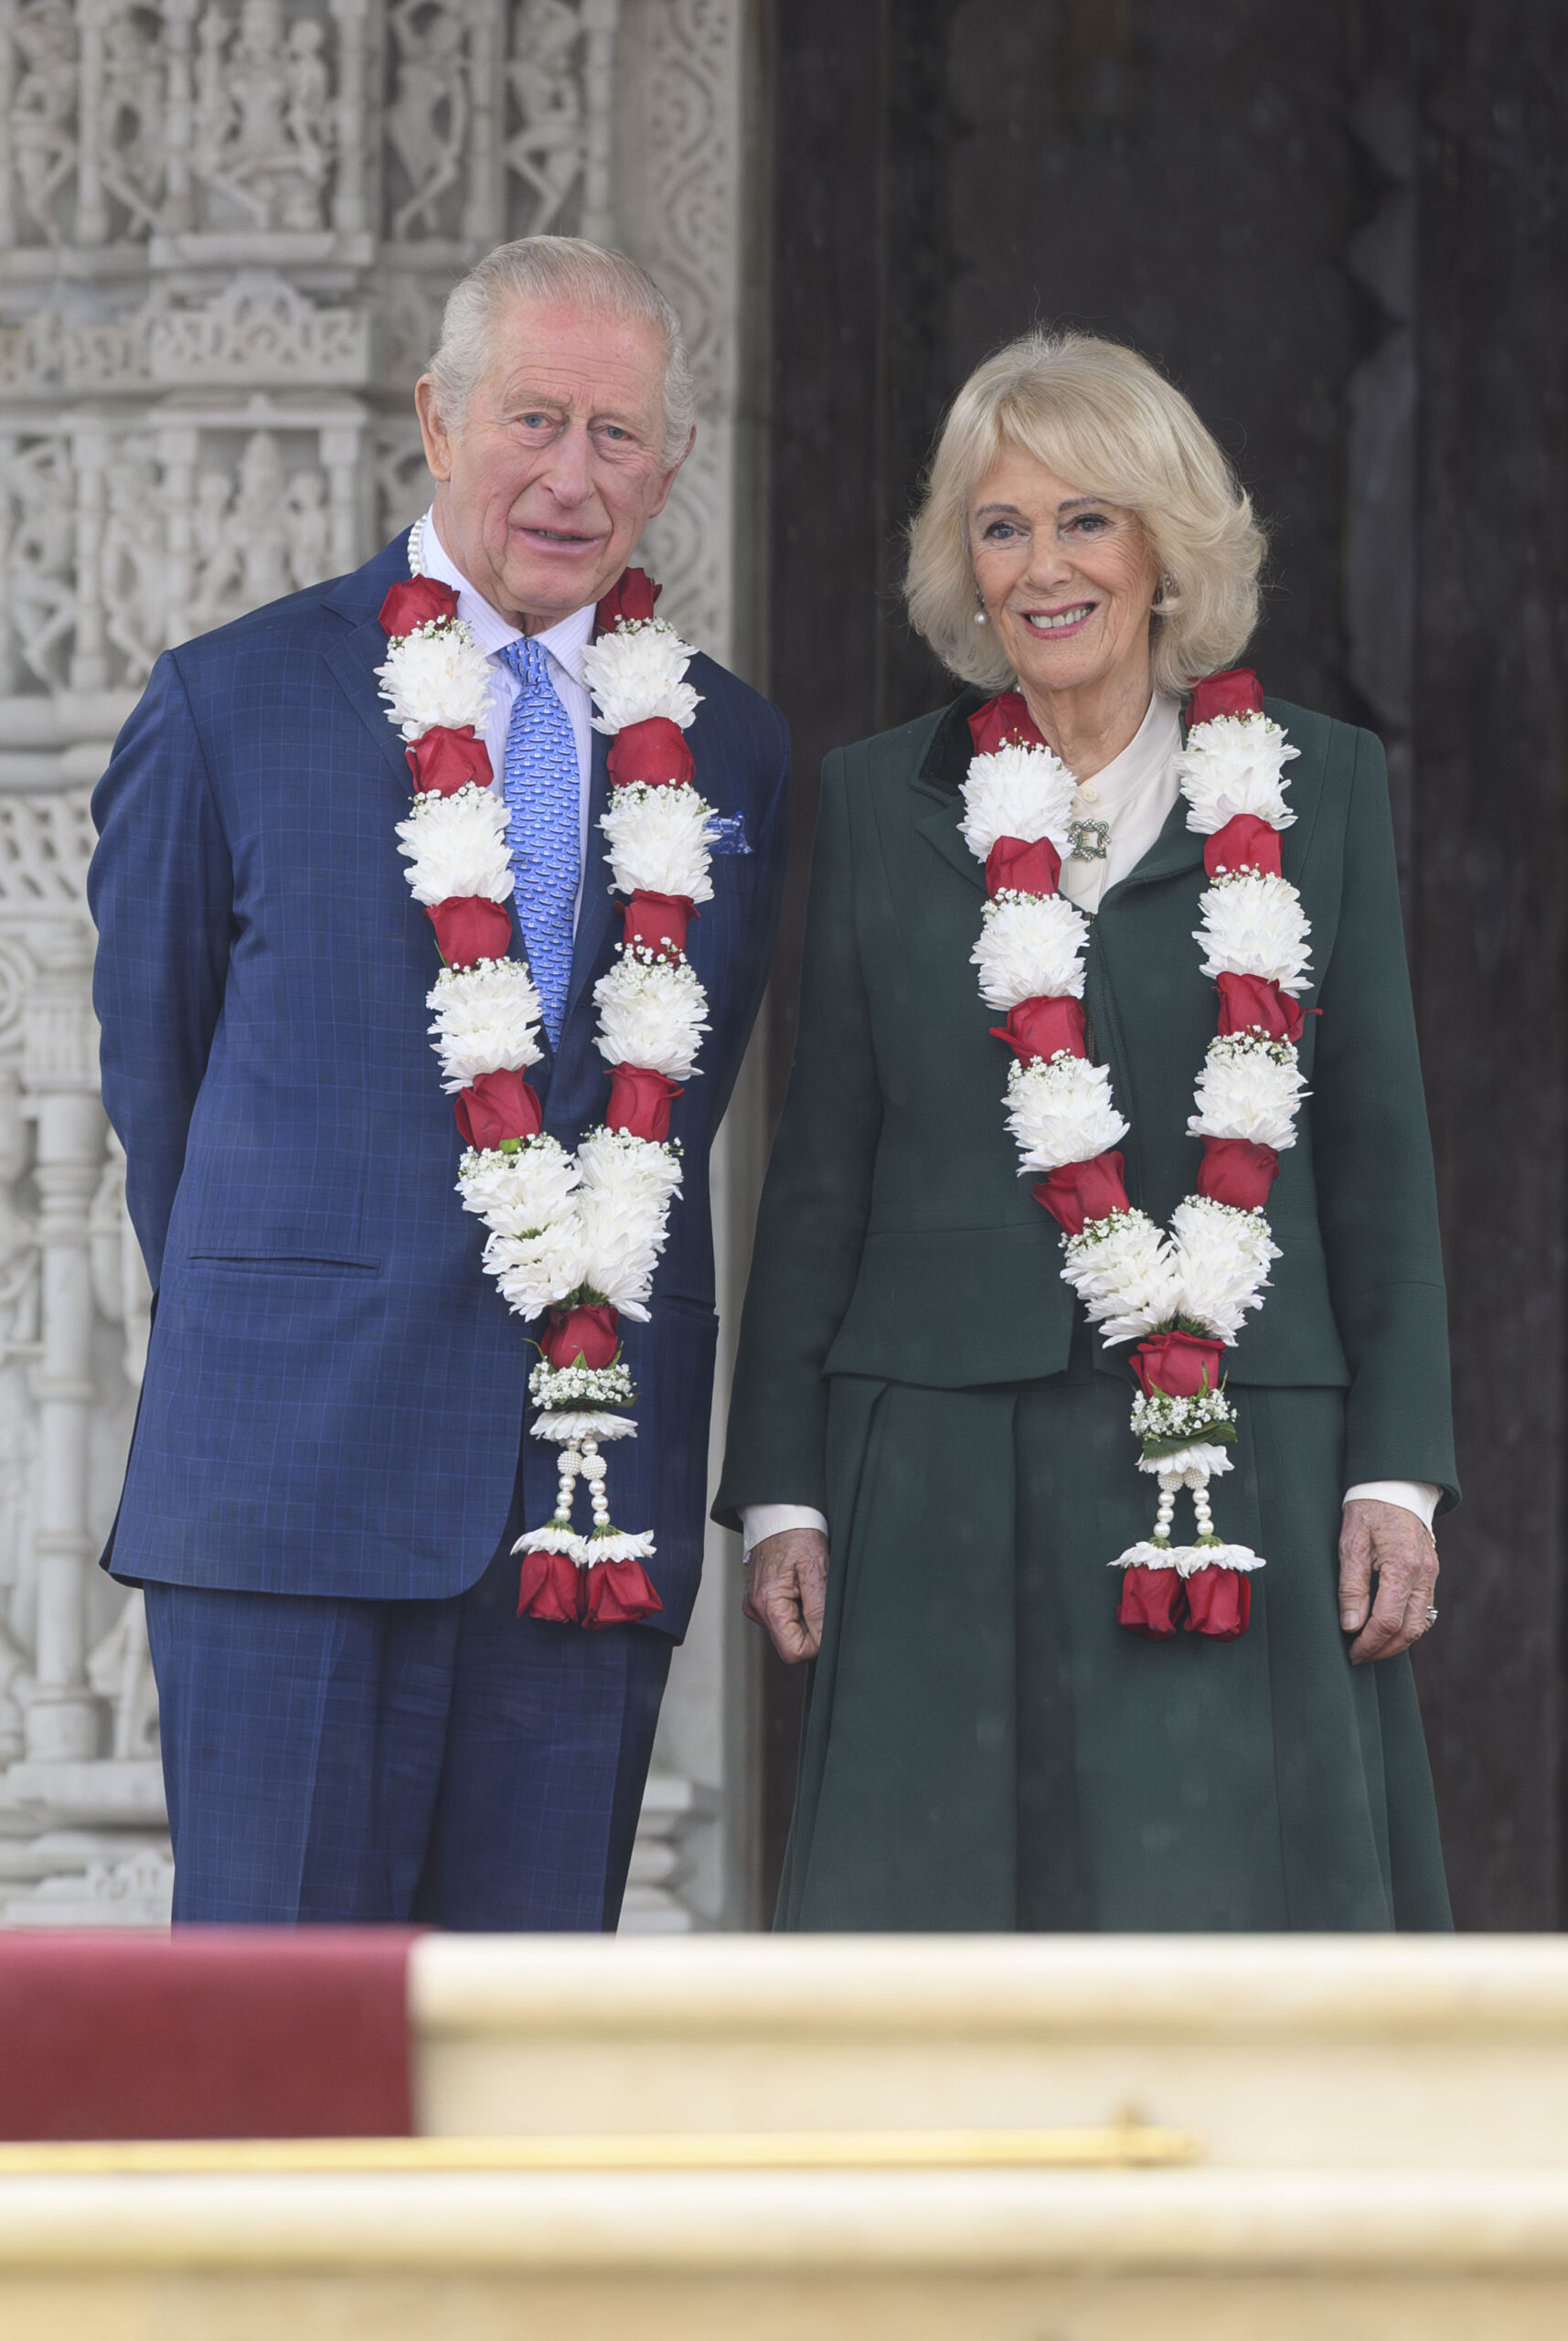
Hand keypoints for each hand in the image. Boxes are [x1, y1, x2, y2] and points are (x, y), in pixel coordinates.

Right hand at [743, 1527, 828, 1663]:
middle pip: (789, 1644)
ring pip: (787, 1631)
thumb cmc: (796, 1534)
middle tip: (818, 1598)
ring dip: (803, 1617)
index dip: (816, 1643)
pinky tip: (799, 1586)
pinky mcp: (760, 1600)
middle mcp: (757, 1609)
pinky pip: (782, 1618)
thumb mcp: (816, 1569)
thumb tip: (823, 1640)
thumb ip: (819, 1609)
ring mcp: (756, 1606)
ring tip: (808, 1588)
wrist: (778, 1515)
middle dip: (810, 1628)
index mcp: (768, 1604)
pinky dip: (795, 1608)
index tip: (827, 1622)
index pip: (793, 1652)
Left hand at [1339, 1498, 1438, 1664]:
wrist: (1394, 1486)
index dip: (1369, 1643)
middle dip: (1384, 1650)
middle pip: (1409, 1630)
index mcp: (1402, 1566)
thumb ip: (1351, 1587)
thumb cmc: (1368, 1510)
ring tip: (1370, 1648)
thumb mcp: (1350, 1544)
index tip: (1352, 1653)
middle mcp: (1424, 1574)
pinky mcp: (1431, 1573)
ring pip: (1420, 1624)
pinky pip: (1423, 1610)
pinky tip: (1386, 1629)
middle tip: (1359, 1657)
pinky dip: (1406, 1626)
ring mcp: (1431, 1574)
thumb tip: (1351, 1625)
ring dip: (1397, 1642)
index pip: (1388, 1620)